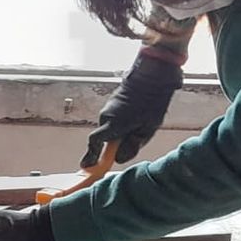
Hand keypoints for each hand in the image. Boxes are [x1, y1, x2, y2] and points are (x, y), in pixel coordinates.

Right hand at [81, 51, 182, 167]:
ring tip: (139, 124)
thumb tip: (119, 158)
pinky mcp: (112, 102)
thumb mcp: (148, 129)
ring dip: (119, 132)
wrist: (152, 74)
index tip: (88, 166)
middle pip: (103, 137)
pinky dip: (120, 123)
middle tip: (133, 142)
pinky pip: (112, 118)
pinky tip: (137, 117)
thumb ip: (132, 145)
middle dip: (114, 144)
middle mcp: (106, 115)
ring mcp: (108, 107)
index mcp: (114, 123)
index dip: (91, 155)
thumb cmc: (152, 101)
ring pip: (109, 127)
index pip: (94, 142)